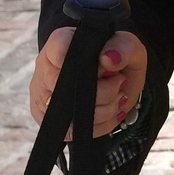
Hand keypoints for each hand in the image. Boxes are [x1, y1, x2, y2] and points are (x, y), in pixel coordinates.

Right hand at [28, 28, 146, 139]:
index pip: (59, 47)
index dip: (84, 60)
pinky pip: (72, 131)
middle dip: (105, 89)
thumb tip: (108, 59)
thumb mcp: (129, 46)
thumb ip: (123, 46)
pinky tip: (109, 111)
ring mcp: (44, 95)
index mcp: (61, 43)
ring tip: (115, 96)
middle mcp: (46, 68)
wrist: (117, 80)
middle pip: (68, 86)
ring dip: (105, 108)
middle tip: (117, 81)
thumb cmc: (118, 59)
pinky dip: (99, 125)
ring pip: (70, 112)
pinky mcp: (48, 119)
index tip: (105, 66)